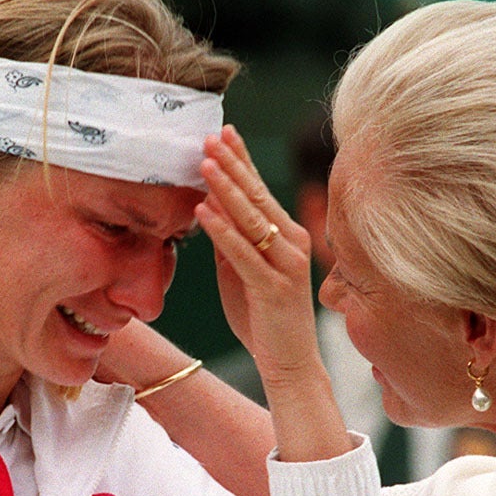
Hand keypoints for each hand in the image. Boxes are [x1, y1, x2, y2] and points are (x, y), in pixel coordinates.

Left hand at [200, 127, 351, 463]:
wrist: (290, 364)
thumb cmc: (265, 319)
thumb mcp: (242, 273)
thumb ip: (231, 244)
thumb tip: (208, 210)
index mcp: (287, 236)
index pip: (261, 190)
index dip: (242, 160)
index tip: (223, 132)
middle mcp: (292, 243)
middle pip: (258, 195)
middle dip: (233, 163)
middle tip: (210, 134)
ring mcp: (286, 264)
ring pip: (252, 218)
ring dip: (227, 188)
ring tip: (204, 162)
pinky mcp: (274, 287)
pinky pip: (243, 253)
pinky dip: (222, 231)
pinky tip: (203, 212)